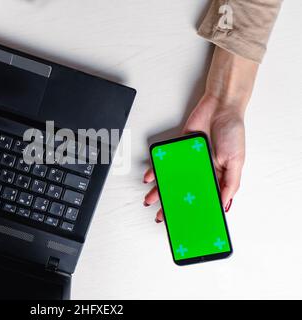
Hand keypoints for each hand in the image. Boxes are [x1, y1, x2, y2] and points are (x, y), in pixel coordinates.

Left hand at [144, 47, 258, 221]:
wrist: (220, 107)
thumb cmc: (233, 132)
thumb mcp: (237, 162)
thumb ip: (230, 184)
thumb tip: (222, 205)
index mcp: (217, 176)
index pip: (203, 198)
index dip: (194, 210)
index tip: (185, 223)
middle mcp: (201, 170)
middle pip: (183, 191)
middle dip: (172, 204)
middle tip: (162, 216)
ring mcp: (188, 160)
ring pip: (171, 179)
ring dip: (160, 190)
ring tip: (150, 200)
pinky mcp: (178, 149)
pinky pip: (165, 162)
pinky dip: (156, 170)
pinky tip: (149, 178)